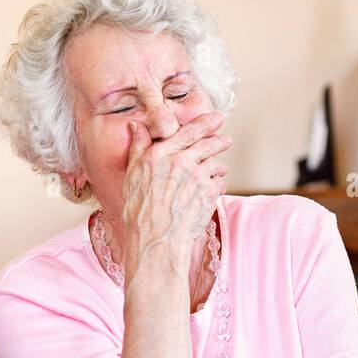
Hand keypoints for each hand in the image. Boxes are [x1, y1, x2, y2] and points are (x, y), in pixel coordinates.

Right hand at [122, 111, 230, 276]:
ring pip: (215, 163)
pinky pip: (220, 182)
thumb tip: (135, 125)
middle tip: (226, 139)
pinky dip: (219, 184)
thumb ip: (137, 148)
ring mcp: (196, 175)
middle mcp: (179, 160)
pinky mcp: (208, 192)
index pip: (186, 132)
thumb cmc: (139, 211)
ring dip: (219, 166)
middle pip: (206, 144)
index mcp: (159, 153)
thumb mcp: (131, 175)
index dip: (204, 123)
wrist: (156, 238)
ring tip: (220, 168)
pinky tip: (215, 188)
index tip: (215, 119)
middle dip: (219, 140)